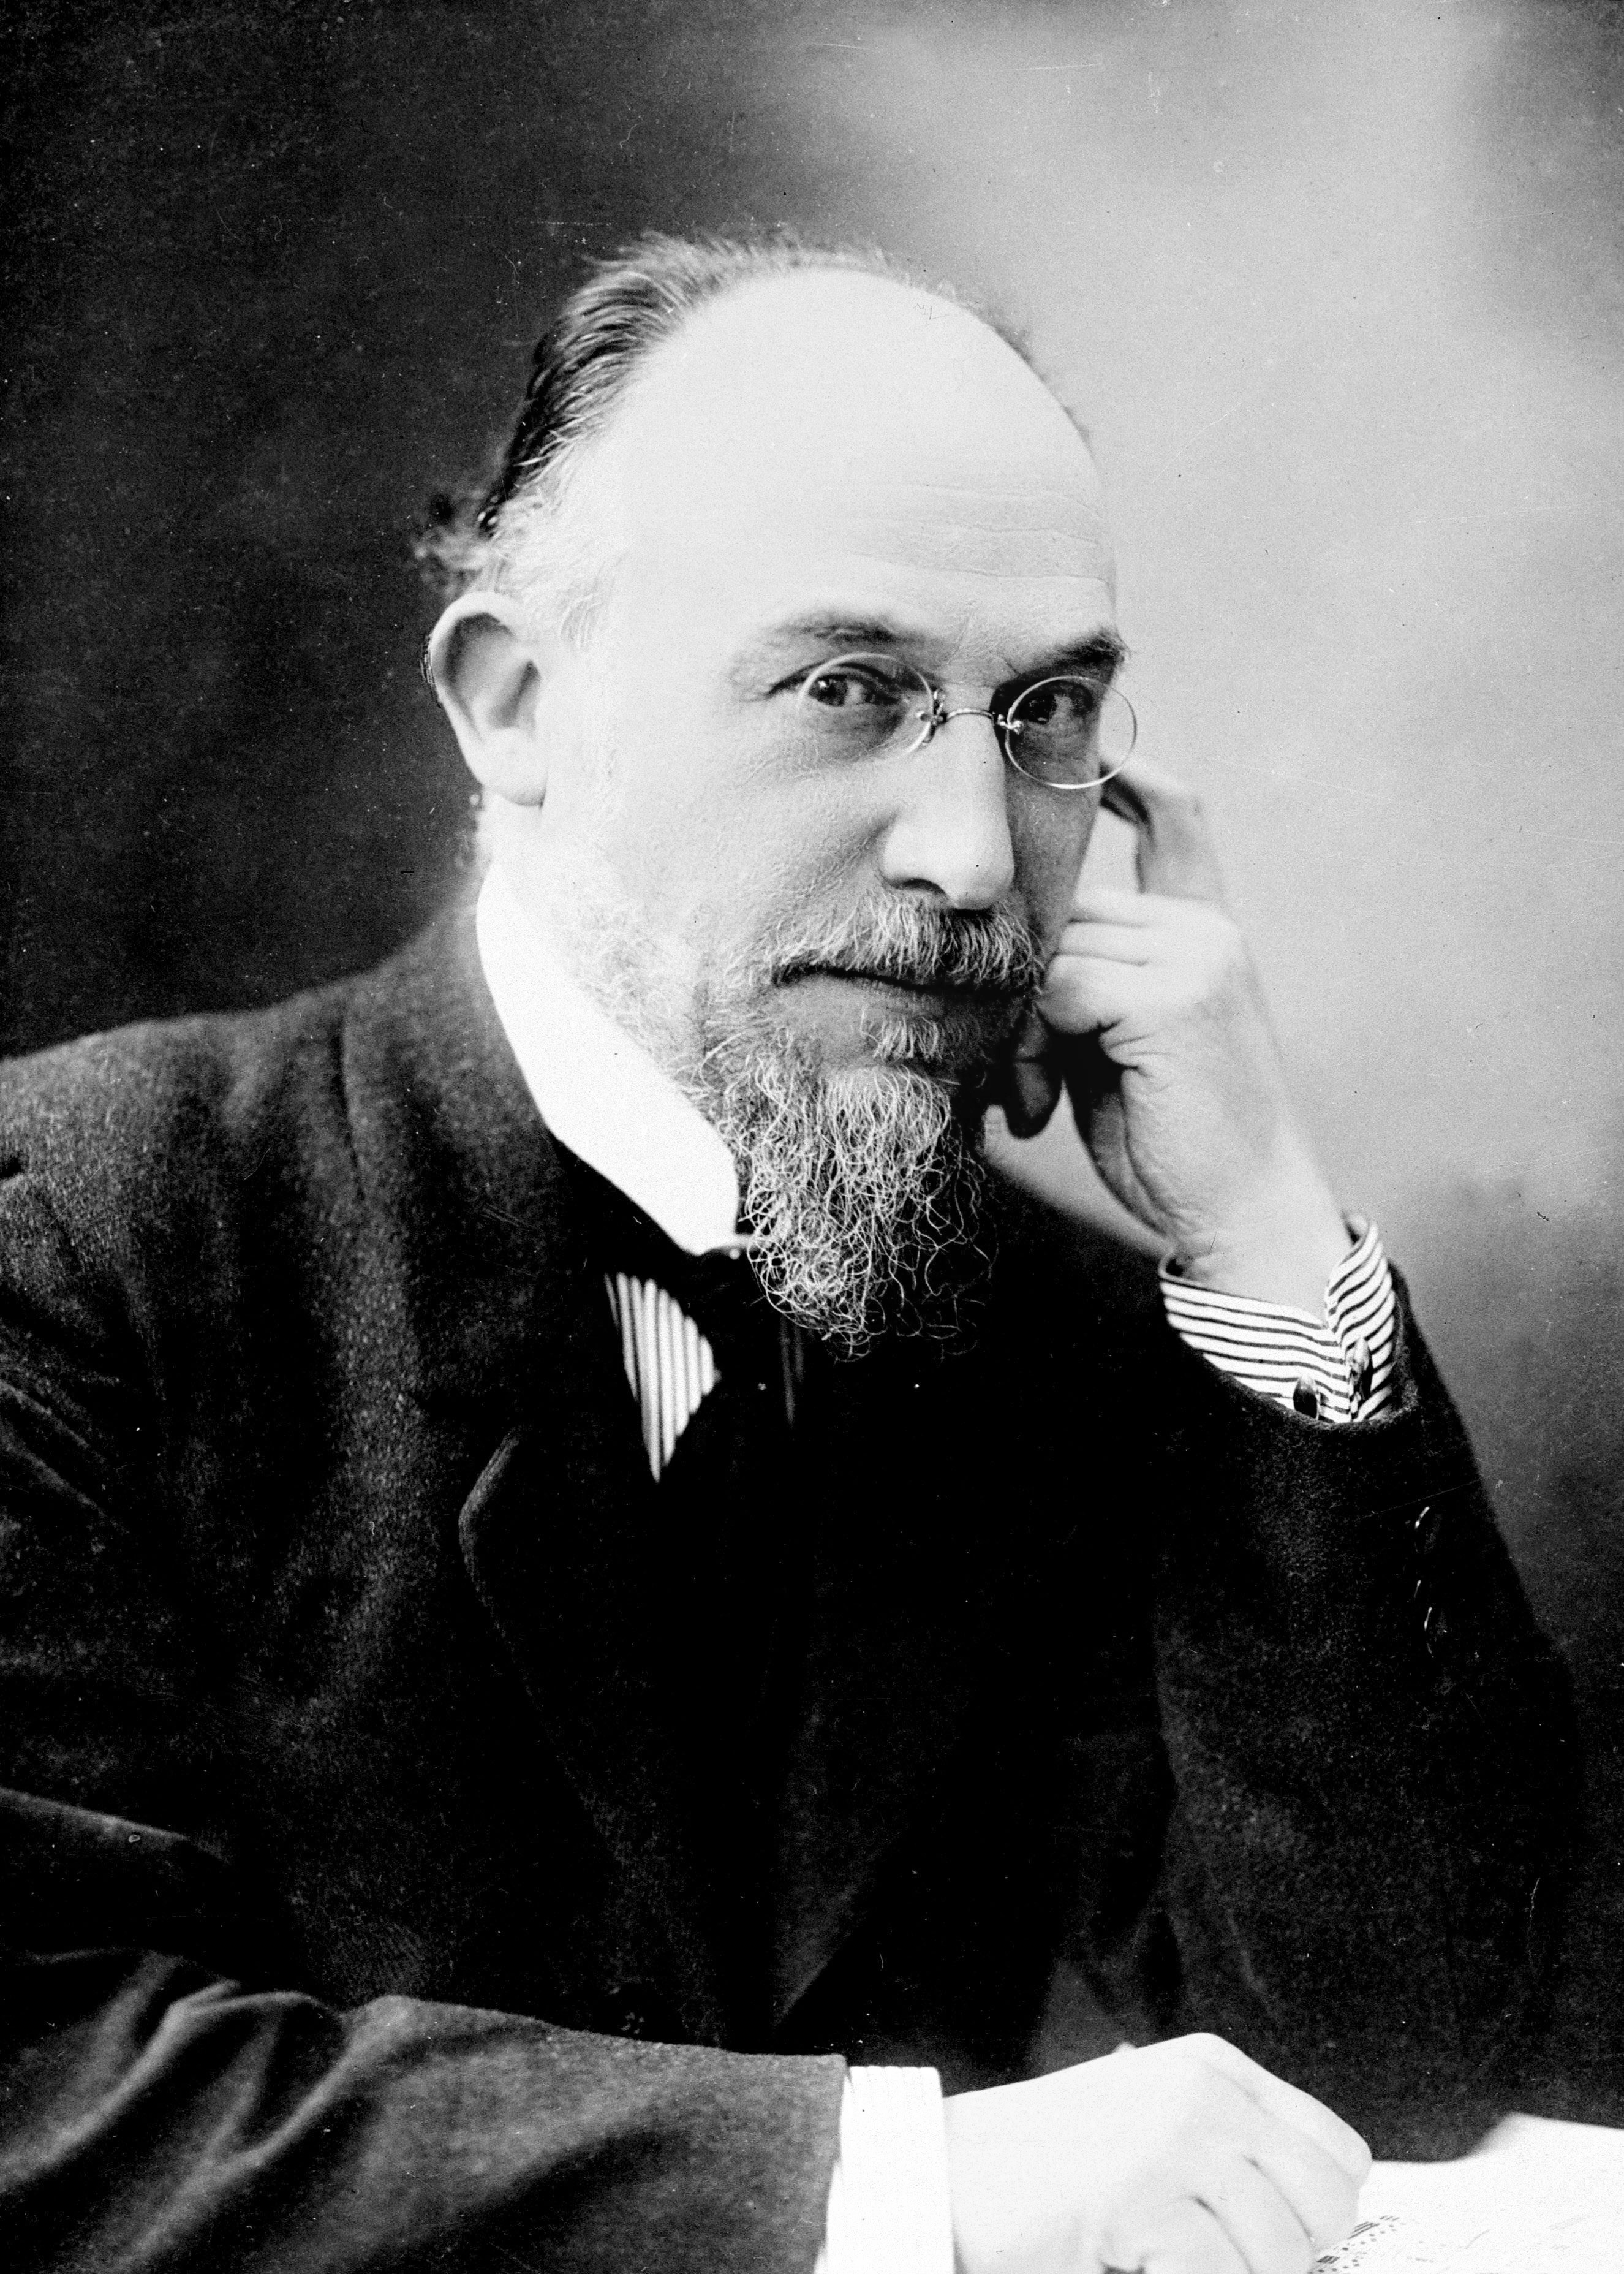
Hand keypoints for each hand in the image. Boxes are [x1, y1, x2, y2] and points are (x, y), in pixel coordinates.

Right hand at [943, 2033, 1369, 2273]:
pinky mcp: (1141, 2197)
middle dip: (1292, 2256)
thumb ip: (1226, 2155)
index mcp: (1212, 2070)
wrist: (947, 2171)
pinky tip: (1142, 2266)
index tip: (1280, 2245)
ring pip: (1281, 2253)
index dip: (1319, 2216)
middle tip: (1221, 2261)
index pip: (1337, 2152)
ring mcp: (1175, 2140)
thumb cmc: (1043, 2168)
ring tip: (1168, 2261)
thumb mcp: (1152, 2131)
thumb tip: (1306, 2232)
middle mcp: (1205, 2093)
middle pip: (1326, 2203)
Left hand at [1002, 760, 1349, 1311]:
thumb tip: (1012, 951)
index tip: (1099, 751)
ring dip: (1019, 1030)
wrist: (1243, 1213)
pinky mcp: (1171, 997)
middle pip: (1069, 910)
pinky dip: (1031, 1048)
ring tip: (1031, 1098)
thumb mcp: (1121, 1047)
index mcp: (1207, 934)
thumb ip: (1087, 985)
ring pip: (1053, 952)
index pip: (1176, 825)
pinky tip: (1042, 1103)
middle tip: (1018, 1078)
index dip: (1135, 782)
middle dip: (1024, 988)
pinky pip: (1056, 991)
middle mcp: (1206, 931)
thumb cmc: (1174, 1142)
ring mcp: (1195, 956)